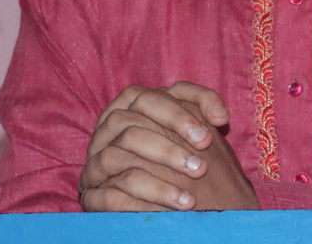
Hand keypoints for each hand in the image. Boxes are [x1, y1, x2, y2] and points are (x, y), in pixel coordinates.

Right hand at [79, 81, 254, 211]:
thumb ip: (202, 118)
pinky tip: (174, 204)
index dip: (181, 110)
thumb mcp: (194, 141)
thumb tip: (220, 115)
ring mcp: (95, 162)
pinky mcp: (90, 194)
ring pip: (116, 154)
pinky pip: (108, 194)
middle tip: (202, 164)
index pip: (150, 97)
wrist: (170, 213)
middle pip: (129, 119)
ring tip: (193, 186)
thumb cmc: (185, 171)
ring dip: (159, 167)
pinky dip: (145, 198)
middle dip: (170, 138)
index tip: (214, 129)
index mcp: (130, 110)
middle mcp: (108, 132)